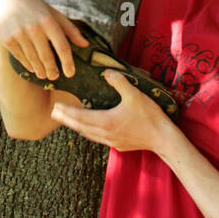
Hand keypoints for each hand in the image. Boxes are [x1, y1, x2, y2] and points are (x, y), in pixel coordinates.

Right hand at [0, 0, 88, 80]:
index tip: (70, 74)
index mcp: (48, 21)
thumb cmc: (36, 9)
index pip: (62, 46)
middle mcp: (33, 28)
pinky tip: (33, 68)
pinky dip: (28, 65)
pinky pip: (21, 58)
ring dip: (41, 70)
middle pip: (47, 57)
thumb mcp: (54, 14)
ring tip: (45, 74)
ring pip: (34, 60)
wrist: (8, 2)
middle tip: (55, 76)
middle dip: (53, 70)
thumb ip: (70, 29)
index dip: (68, 63)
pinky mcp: (8, 40)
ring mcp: (19, 34)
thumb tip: (85, 44)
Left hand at [49, 68, 166, 152]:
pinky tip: (91, 129)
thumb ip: (119, 81)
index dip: (67, 112)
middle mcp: (105, 134)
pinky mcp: (119, 145)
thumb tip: (106, 72)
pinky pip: (98, 139)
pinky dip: (89, 132)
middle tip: (54, 114)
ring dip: (77, 127)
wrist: (163, 139)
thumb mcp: (134, 94)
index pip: (80, 117)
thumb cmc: (150, 116)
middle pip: (80, 127)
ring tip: (68, 120)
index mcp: (106, 122)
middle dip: (67, 120)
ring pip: (88, 134)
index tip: (55, 108)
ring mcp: (112, 142)